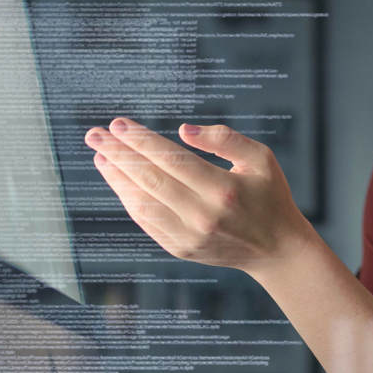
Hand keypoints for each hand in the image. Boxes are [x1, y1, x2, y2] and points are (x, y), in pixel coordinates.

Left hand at [84, 118, 314, 274]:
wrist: (278, 248)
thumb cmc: (270, 196)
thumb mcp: (261, 158)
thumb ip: (225, 139)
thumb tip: (183, 130)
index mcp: (223, 189)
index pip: (171, 159)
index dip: (141, 140)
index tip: (118, 124)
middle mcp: (203, 215)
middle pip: (149, 179)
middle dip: (118, 154)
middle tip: (94, 134)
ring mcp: (189, 235)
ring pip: (141, 203)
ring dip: (116, 178)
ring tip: (100, 156)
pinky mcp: (180, 249)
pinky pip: (146, 221)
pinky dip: (129, 199)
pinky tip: (119, 181)